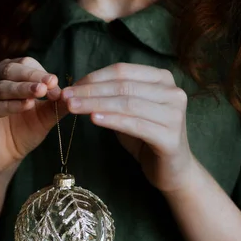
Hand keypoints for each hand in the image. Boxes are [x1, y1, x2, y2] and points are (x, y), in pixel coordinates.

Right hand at [0, 57, 63, 177]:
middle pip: (11, 70)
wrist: (3, 159)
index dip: (40, 72)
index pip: (24, 64)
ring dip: (22, 89)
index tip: (56, 83)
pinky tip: (26, 106)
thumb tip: (73, 92)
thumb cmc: (21, 132)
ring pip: (1, 87)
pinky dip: (11, 105)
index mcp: (6, 74)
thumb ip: (55, 104)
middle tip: (50, 83)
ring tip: (40, 92)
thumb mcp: (43, 116)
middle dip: (32, 76)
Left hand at [62, 63, 196, 192]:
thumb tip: (78, 88)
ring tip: (73, 107)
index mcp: (162, 79)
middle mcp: (173, 93)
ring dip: (95, 104)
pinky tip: (93, 119)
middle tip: (66, 96)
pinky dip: (112, 120)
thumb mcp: (128, 111)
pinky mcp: (170, 137)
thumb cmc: (146, 137)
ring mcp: (174, 114)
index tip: (71, 86)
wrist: (172, 169)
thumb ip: (111, 97)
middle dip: (90, 91)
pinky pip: (135, 125)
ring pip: (127, 103)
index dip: (94, 77)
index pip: (123, 71)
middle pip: (123, 86)